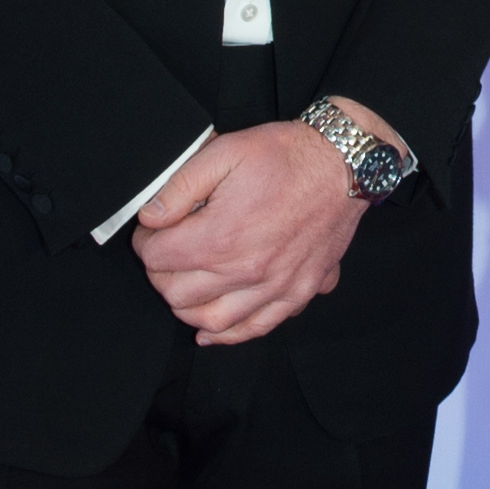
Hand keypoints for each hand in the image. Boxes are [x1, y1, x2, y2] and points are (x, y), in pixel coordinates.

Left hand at [133, 109, 391, 346]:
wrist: (344, 166)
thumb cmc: (286, 157)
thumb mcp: (224, 152)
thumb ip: (179, 187)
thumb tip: (149, 217)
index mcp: (221, 235)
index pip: (157, 258)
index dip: (145, 243)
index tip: (152, 232)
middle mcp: (246, 270)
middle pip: (176, 294)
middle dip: (161, 274)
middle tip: (166, 254)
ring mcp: (274, 287)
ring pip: (210, 321)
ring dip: (187, 307)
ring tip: (185, 285)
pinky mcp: (297, 293)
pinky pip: (255, 328)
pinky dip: (227, 336)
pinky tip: (210, 330)